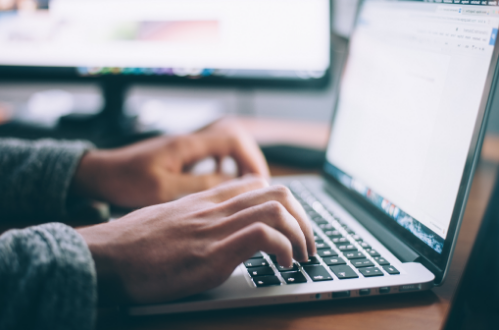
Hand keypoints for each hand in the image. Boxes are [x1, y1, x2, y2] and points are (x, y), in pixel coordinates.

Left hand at [71, 118, 268, 207]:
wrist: (100, 173)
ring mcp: (186, 147)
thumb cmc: (125, 180)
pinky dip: (225, 167)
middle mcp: (190, 141)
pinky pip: (213, 155)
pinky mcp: (181, 156)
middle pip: (235, 139)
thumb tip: (231, 184)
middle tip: (258, 185)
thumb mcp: (162, 189)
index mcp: (187, 145)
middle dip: (250, 160)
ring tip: (246, 187)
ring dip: (239, 163)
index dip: (251, 159)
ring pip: (225, 146)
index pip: (233, 139)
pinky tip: (223, 184)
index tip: (259, 182)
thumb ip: (198, 186)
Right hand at [77, 176, 315, 304]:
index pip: (258, 184)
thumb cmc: (132, 243)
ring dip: (301, 235)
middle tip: (306, 243)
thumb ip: (196, 217)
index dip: (285, 203)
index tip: (291, 225)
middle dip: (304, 218)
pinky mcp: (213, 253)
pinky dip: (284, 249)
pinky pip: (263, 236)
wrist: (104, 256)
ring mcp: (216, 228)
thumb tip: (216, 228)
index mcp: (206, 200)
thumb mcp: (169, 219)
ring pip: (277, 210)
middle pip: (278, 192)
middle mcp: (216, 208)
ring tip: (301, 257)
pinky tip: (283, 266)